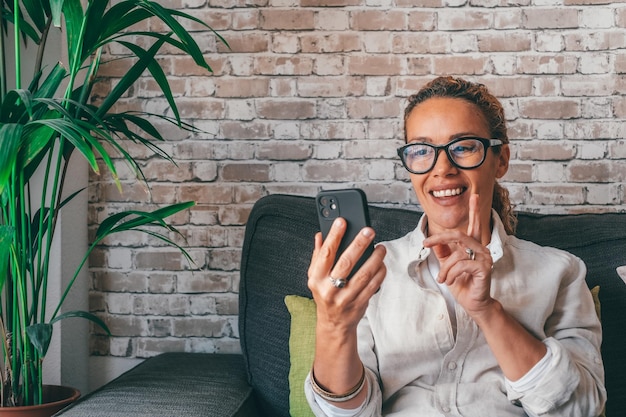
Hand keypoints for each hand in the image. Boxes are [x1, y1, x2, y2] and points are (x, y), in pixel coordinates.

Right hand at [307, 217, 386, 332]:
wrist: (334, 323)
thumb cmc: (325, 295)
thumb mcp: (315, 277)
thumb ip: (317, 255)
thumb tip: (319, 235)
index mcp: (316, 278)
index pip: (325, 253)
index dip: (333, 236)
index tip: (342, 221)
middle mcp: (329, 288)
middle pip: (346, 262)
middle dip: (359, 244)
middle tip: (369, 231)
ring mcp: (345, 298)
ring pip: (363, 274)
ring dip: (375, 258)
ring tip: (380, 247)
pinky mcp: (359, 304)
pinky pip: (373, 286)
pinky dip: (380, 273)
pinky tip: (382, 264)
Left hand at [423, 194, 494, 315]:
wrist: (472, 304)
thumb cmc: (461, 284)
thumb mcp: (447, 266)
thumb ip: (443, 253)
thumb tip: (434, 242)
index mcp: (473, 246)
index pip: (474, 225)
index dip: (476, 210)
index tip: (475, 196)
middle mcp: (481, 249)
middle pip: (459, 235)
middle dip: (440, 238)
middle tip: (426, 243)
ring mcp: (485, 258)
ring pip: (457, 254)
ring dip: (444, 269)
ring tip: (443, 279)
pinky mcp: (485, 268)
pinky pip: (461, 265)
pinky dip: (451, 274)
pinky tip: (451, 282)